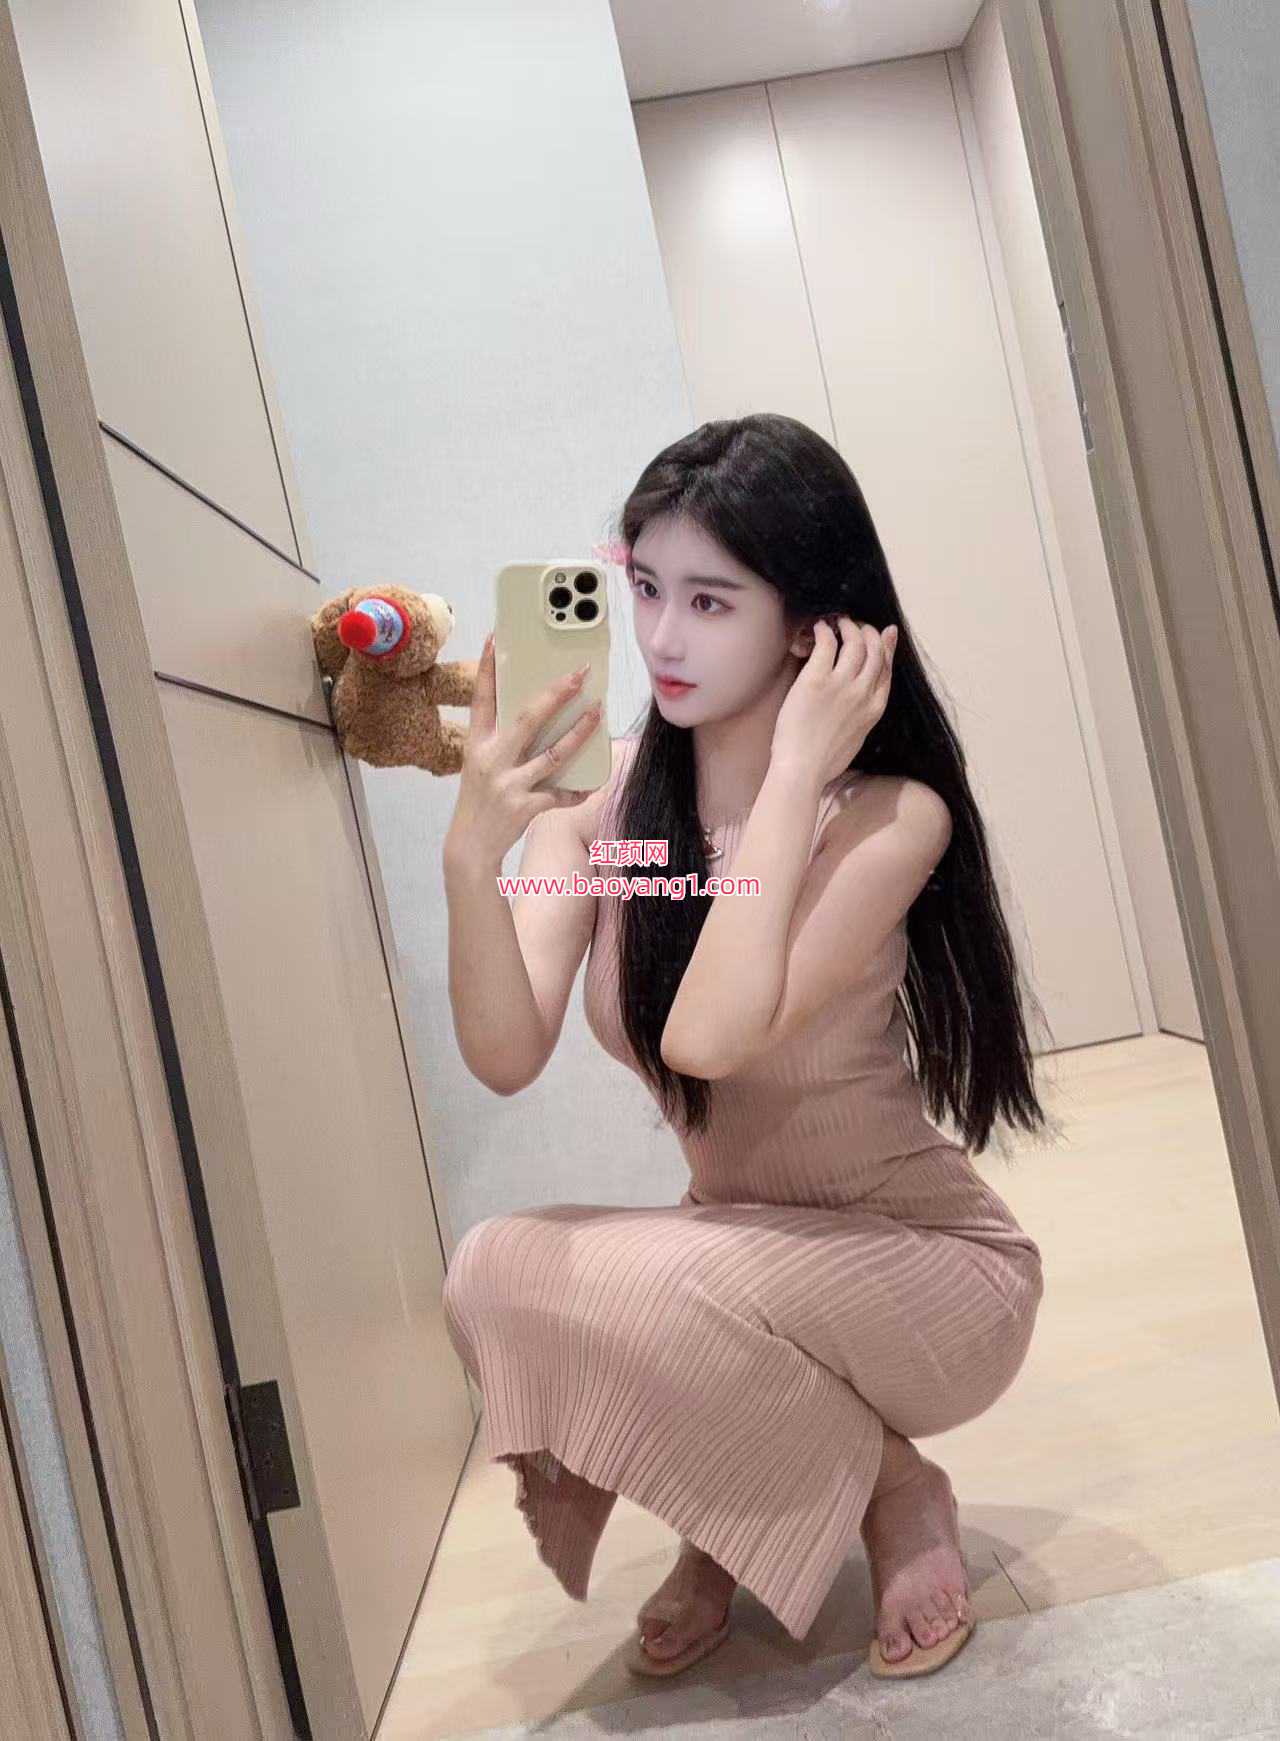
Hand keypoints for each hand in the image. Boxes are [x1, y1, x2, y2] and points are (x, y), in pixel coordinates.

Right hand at [446, 631, 600, 867]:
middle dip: (556, 694)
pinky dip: (578, 789)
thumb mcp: (480, 766)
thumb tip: (537, 714)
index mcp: (476, 745)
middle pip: (528, 719)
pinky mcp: (525, 807)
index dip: (486, 668)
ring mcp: (509, 784)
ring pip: (554, 753)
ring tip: (597, 713)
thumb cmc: (479, 800)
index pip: (481, 699)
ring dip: (580, 732)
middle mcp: (491, 760)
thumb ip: (501, 742)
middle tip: (579, 674)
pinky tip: (591, 784)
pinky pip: (561, 793)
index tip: (496, 638)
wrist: (469, 847)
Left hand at [770, 617, 898, 789]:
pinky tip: (820, 627)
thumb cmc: (823, 761)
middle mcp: (863, 693)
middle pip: (875, 651)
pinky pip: (827, 644)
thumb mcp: (856, 739)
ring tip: (838, 621)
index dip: (887, 647)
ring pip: (855, 643)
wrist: (803, 769)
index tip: (886, 633)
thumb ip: (862, 717)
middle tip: (857, 625)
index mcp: (874, 709)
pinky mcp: (817, 680)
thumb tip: (859, 708)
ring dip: (848, 626)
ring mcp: (842, 685)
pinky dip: (825, 631)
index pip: (887, 669)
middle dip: (869, 632)